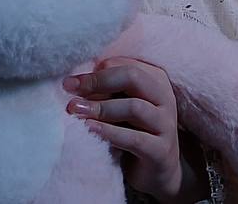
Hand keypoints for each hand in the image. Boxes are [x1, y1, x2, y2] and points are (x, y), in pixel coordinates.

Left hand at [62, 56, 187, 202]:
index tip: (70, 82)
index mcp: (156, 80)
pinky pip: (135, 138)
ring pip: (134, 107)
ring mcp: (166, 124)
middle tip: (70, 89)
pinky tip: (90, 129)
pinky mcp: (161, 151)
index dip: (96, 72)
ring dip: (101, 108)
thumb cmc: (133, 131)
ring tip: (76, 110)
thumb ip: (105, 91)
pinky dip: (110, 132)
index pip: (124, 65)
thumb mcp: (120, 106)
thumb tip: (74, 82)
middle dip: (98, 82)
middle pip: (132, 77)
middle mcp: (165, 98)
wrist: (156, 173)